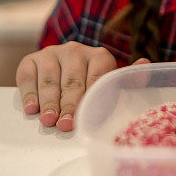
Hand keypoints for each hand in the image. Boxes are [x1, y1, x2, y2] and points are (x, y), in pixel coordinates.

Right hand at [16, 41, 147, 131]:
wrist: (64, 69)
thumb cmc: (93, 83)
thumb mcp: (111, 83)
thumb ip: (128, 79)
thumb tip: (146, 64)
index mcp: (99, 56)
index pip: (96, 78)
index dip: (90, 98)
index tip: (85, 116)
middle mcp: (75, 50)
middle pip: (72, 81)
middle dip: (68, 105)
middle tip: (64, 124)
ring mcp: (52, 53)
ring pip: (50, 79)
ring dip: (48, 101)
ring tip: (47, 120)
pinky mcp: (31, 58)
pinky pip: (29, 76)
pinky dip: (29, 93)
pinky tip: (32, 109)